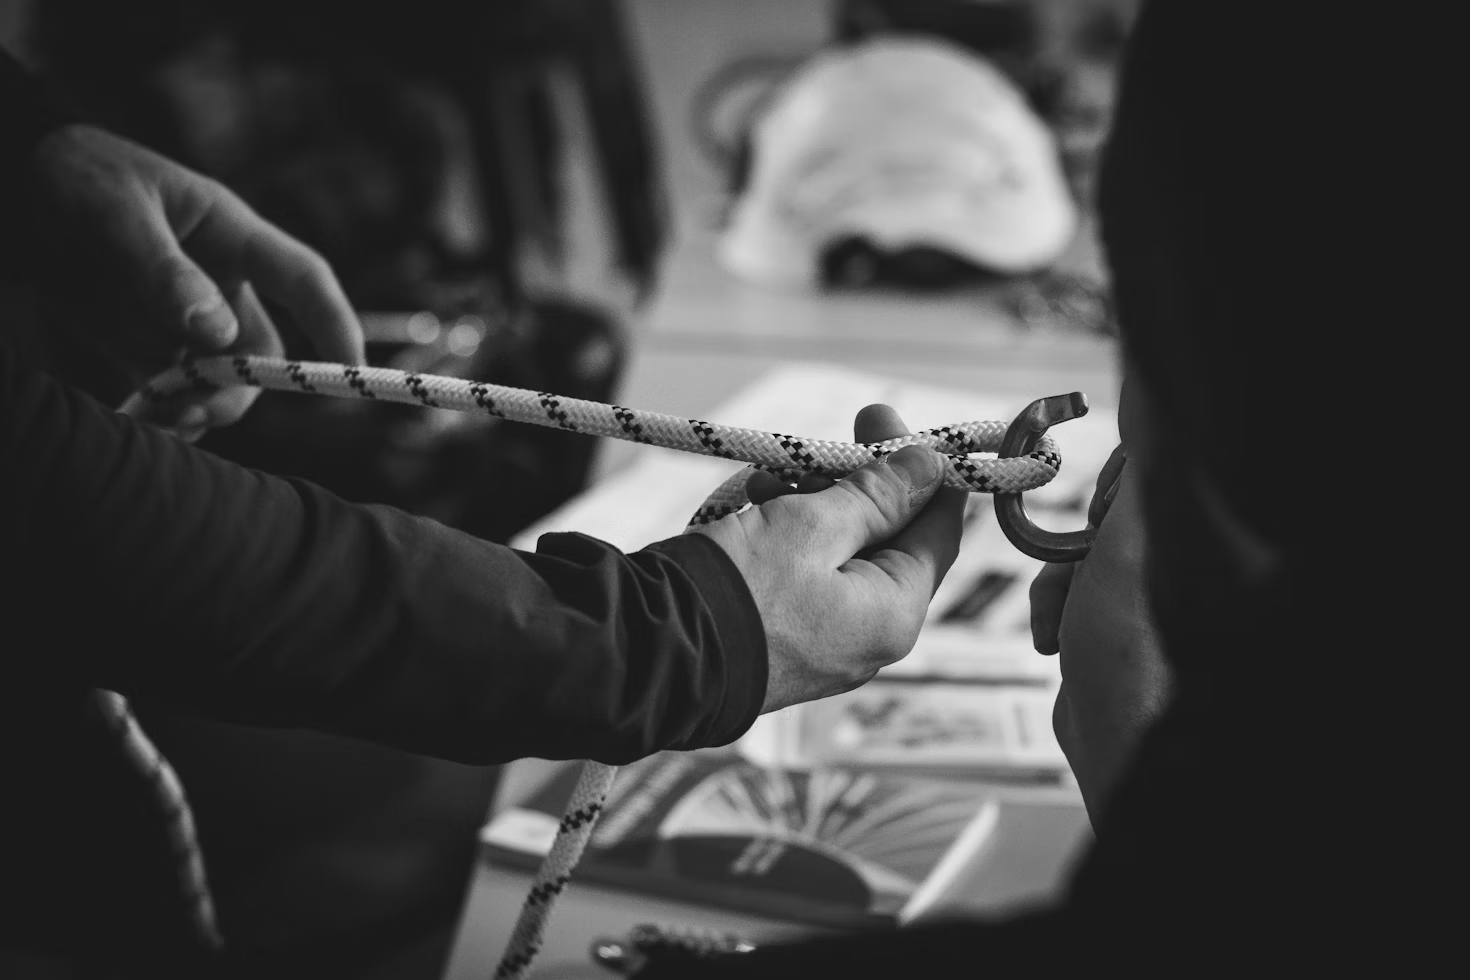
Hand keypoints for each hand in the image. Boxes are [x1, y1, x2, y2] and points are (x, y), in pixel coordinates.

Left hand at [29, 124, 364, 438]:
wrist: (12, 183)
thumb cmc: (76, 175)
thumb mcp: (115, 212)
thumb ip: (164, 273)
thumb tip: (217, 335)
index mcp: (231, 235)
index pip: (303, 281)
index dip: (335, 325)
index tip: (350, 375)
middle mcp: (220, 282)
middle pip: (260, 353)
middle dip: (239, 389)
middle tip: (195, 411)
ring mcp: (184, 317)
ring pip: (217, 380)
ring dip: (197, 407)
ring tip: (157, 419)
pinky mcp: (143, 342)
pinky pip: (169, 391)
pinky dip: (162, 414)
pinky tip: (139, 421)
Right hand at [694, 405, 966, 713]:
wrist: (653, 655)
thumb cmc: (738, 591)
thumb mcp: (812, 526)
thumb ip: (877, 495)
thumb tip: (929, 467)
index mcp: (893, 615)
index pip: (937, 530)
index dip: (922, 469)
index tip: (887, 421)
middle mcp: (869, 638)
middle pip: (888, 540)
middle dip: (856, 482)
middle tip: (831, 434)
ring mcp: (825, 645)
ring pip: (841, 554)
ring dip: (815, 503)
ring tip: (769, 474)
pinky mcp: (784, 643)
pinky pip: (805, 579)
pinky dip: (787, 537)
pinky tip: (754, 504)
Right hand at [1029, 388, 1172, 819]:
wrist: (1115, 747)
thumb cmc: (1130, 656)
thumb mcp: (1124, 545)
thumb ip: (1134, 468)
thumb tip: (1144, 380)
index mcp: (1184, 538)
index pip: (1142, 472)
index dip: (1103, 490)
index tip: (1088, 517)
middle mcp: (1170, 564)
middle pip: (1104, 512)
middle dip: (1074, 542)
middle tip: (1078, 574)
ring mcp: (1140, 599)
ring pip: (1079, 555)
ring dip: (1056, 583)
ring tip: (1063, 623)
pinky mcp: (1110, 629)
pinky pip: (1067, 595)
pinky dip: (1051, 612)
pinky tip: (1055, 643)